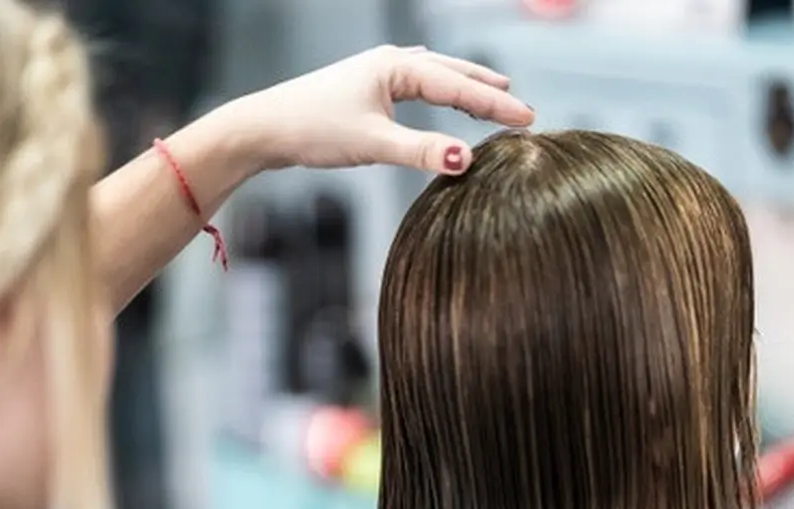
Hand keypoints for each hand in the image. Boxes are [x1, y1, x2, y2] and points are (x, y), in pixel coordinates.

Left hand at [225, 45, 534, 175]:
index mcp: (395, 69)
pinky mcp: (368, 90)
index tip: (528, 119)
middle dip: (487, 92)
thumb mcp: (373, 145)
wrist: (265, 128)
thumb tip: (467, 159)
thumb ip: (421, 151)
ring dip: (466, 87)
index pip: (457, 86)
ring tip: (496, 93)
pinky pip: (418, 85)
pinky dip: (440, 90)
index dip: (494, 104)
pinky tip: (442, 90)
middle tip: (523, 110)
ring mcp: (378, 74)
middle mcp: (390, 64)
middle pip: (451, 74)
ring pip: (435, 77)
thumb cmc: (313, 130)